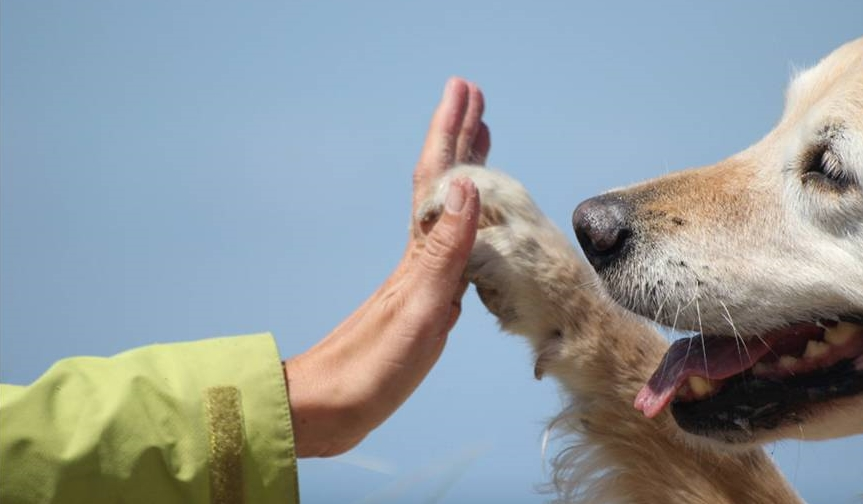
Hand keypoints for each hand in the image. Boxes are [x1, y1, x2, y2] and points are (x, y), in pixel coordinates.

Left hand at [284, 77, 488, 456]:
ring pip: (448, 211)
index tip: (464, 91)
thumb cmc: (371, 368)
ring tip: (479, 145)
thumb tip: (469, 186)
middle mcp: (419, 257)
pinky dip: (467, 223)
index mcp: (419, 254)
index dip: (451, 133)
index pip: (439, 179)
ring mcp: (419, 278)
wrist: (329, 411)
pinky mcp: (421, 303)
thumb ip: (446, 251)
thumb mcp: (419, 308)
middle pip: (442, 186)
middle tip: (474, 100)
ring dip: (464, 174)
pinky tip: (473, 227)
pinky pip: (452, 245)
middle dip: (459, 139)